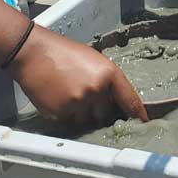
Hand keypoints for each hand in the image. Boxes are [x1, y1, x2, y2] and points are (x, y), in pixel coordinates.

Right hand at [9, 25, 148, 125]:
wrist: (34, 52)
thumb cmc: (64, 53)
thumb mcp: (93, 60)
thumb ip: (107, 80)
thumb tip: (116, 101)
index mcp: (109, 73)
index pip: (130, 100)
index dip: (138, 115)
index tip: (143, 125)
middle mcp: (96, 89)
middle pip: (105, 114)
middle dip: (98, 109)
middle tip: (84, 94)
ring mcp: (78, 102)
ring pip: (86, 120)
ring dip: (80, 112)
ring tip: (67, 91)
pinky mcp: (61, 112)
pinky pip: (69, 121)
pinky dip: (65, 112)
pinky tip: (57, 95)